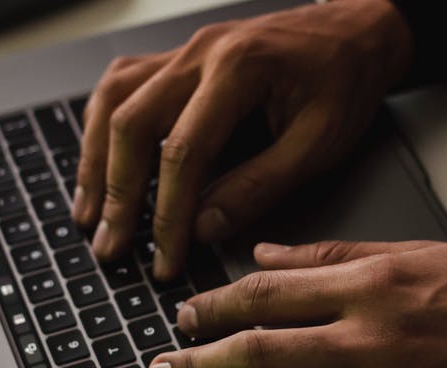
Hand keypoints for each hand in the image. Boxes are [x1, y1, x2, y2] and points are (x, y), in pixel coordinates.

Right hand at [74, 0, 412, 279]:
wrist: (357, 32)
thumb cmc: (345, 80)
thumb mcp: (319, 143)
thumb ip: (260, 186)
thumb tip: (204, 227)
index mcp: (238, 69)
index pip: (183, 151)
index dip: (168, 213)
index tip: (164, 257)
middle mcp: (200, 53)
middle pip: (132, 123)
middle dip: (117, 193)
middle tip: (111, 246)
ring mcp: (184, 52)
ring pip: (114, 101)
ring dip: (95, 160)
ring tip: (89, 214)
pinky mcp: (179, 59)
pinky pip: (122, 86)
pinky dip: (102, 127)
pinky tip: (98, 162)